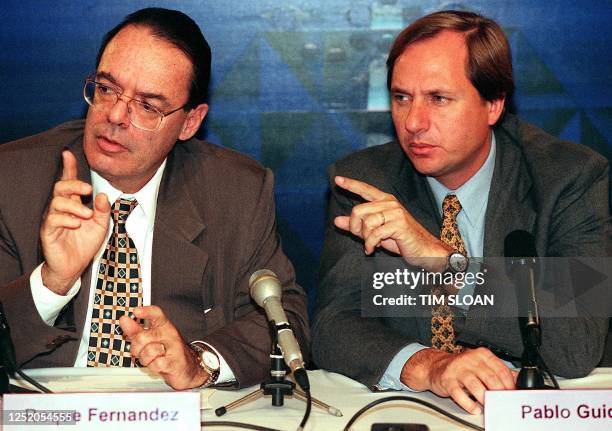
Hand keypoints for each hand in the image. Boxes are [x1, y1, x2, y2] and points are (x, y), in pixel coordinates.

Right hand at [40, 150, 110, 293]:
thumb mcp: (101, 226)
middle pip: (61, 187)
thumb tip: (104, 195)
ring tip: (87, 215)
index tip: (68, 154)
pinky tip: (77, 223)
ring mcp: (53, 219)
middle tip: (87, 189)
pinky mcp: (48, 231)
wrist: (73, 267)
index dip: (68, 168)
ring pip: (57, 202)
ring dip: (75, 206)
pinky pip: (53, 219)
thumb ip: (103, 211)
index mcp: (74, 204)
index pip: (69, 182)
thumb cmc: (85, 244)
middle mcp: (62, 208)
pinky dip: (66, 219)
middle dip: (73, 184)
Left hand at [120, 305, 208, 389]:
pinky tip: (159, 365)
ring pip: (148, 351)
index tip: (136, 311)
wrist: (187, 367)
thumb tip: (124, 320)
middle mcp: (169, 333)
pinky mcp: (174, 362)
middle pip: (143, 336)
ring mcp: (174, 347)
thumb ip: (136, 330)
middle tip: (140, 351)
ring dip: (145, 359)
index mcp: (164, 325)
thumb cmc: (167, 351)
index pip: (156, 313)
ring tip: (152, 359)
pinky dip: (153, 367)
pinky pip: (156, 364)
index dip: (146, 311)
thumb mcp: (151, 339)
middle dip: (136, 348)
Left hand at [334, 176, 450, 270]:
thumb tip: (336, 220)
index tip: (337, 179)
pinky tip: (373, 249)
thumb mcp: (374, 232)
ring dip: (365, 238)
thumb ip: (357, 226)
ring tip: (372, 244)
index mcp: (385, 201)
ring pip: (366, 223)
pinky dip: (370, 244)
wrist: (423, 250)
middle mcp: (390, 203)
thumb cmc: (399, 240)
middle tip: (362, 238)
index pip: (365, 189)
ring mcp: (395, 212)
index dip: (350, 184)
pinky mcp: (399, 224)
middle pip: (358, 210)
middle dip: (355, 228)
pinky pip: (374, 234)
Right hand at [401, 347, 516, 413]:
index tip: (512, 395)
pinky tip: (474, 408)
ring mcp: (457, 369)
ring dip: (485, 399)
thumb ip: (499, 370)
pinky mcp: (447, 380)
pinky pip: (459, 394)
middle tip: (503, 402)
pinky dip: (469, 404)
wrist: (435, 366)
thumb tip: (518, 379)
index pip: (501, 370)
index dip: (509, 385)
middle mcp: (470, 360)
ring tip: (489, 406)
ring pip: (476, 386)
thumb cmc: (461, 367)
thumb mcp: (481, 364)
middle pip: (490, 378)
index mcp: (481, 354)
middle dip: (499, 393)